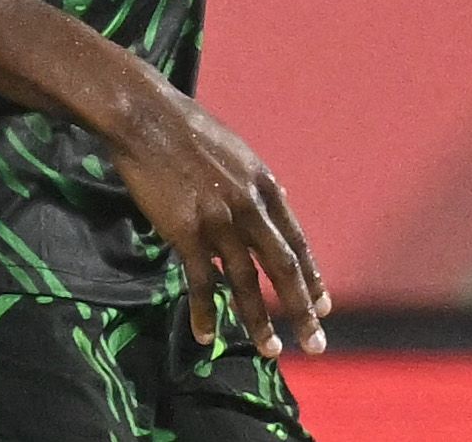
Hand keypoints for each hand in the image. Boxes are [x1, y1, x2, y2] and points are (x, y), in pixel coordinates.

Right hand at [103, 84, 327, 358]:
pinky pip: (201, 281)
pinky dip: (205, 311)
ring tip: (271, 351)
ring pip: (247, 281)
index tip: (323, 306)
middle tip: (316, 343)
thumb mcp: (240, 155)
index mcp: (267, 187)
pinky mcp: (186, 230)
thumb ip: (257, 186)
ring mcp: (220, 220)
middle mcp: (251, 207)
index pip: (297, 243)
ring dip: (259, 321)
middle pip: (283, 267)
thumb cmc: (190, 134)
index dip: (311, 278)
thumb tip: (277, 203)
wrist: (149, 120)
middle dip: (301, 309)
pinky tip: (207, 336)